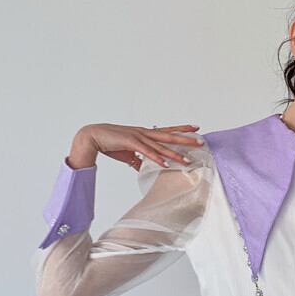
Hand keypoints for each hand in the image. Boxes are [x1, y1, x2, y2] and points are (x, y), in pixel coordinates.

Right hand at [73, 123, 203, 170]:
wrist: (93, 136)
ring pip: (161, 146)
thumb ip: (137, 160)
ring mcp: (138, 137)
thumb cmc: (110, 143)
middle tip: (201, 142)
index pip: (167, 130)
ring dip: (174, 154)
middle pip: (169, 136)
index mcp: (145, 133)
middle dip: (186, 140)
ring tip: (187, 159)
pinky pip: (147, 152)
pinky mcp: (131, 143)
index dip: (181, 129)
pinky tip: (166, 164)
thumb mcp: (127, 153)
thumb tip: (142, 167)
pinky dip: (156, 158)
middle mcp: (145, 133)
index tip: (195, 128)